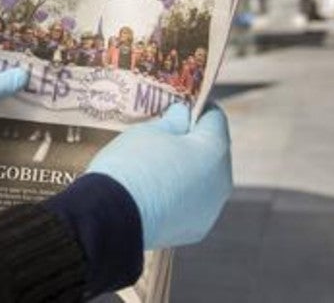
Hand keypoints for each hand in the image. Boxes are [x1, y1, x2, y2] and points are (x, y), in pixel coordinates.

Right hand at [86, 103, 231, 248]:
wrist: (112, 216)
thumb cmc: (132, 164)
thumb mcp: (148, 131)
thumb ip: (172, 122)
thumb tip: (182, 117)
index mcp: (214, 150)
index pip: (214, 118)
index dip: (196, 107)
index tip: (180, 104)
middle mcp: (221, 181)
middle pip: (212, 152)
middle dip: (193, 141)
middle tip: (166, 134)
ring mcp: (210, 209)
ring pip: (204, 181)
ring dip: (187, 170)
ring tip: (157, 165)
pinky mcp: (195, 230)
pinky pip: (192, 204)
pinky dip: (179, 195)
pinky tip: (155, 191)